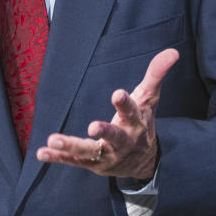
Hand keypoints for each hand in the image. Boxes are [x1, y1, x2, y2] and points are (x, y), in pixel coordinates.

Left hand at [35, 48, 178, 179]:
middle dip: (104, 131)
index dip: (125, 103)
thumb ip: (156, 74)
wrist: (144, 162)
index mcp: (136, 123)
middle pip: (115, 137)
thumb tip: (173, 51)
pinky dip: (58, 157)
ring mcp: (107, 155)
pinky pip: (74, 161)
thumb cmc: (142, 121)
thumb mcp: (149, 98)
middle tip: (92, 127)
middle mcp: (123, 142)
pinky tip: (42, 152)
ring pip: (89, 152)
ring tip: (53, 139)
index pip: (132, 112)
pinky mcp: (93, 164)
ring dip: (71, 146)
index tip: (117, 93)